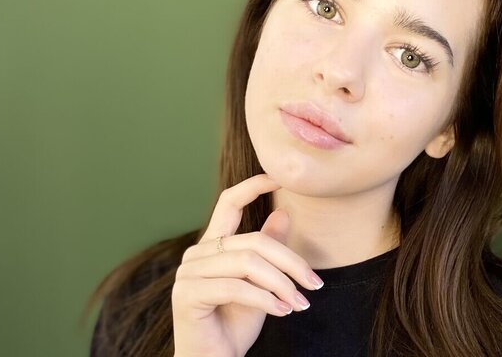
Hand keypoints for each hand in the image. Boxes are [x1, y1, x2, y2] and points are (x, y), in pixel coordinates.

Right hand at [171, 174, 323, 356]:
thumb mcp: (262, 283)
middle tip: (314, 284)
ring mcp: (188, 273)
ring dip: (281, 284)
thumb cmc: (235, 324)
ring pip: (247, 263)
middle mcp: (197, 254)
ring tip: (300, 303)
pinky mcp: (187, 294)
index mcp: (213, 245)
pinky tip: (283, 312)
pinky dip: (266, 299)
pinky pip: (235, 287)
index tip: (280, 178)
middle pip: (253, 241)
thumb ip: (268, 250)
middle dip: (291, 262)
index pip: (229, 202)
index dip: (253, 186)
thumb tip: (285, 212)